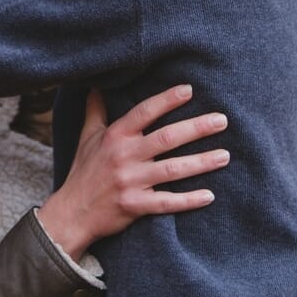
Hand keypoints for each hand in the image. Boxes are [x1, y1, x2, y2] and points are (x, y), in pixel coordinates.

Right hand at [37, 85, 226, 260]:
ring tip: (224, 155)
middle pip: (166, 138)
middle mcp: (124, 156)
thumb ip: (96, 110)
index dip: (167, 100)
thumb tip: (97, 85)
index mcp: (115, 136)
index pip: (144, 112)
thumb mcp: (87, 137)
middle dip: (197, 128)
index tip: (189, 90)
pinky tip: (209, 195)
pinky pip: (167, 202)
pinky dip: (189, 200)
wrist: (72, 212)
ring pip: (172, 169)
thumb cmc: (84, 171)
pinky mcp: (135, 206)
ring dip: (201, 162)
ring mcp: (130, 182)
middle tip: (222, 121)